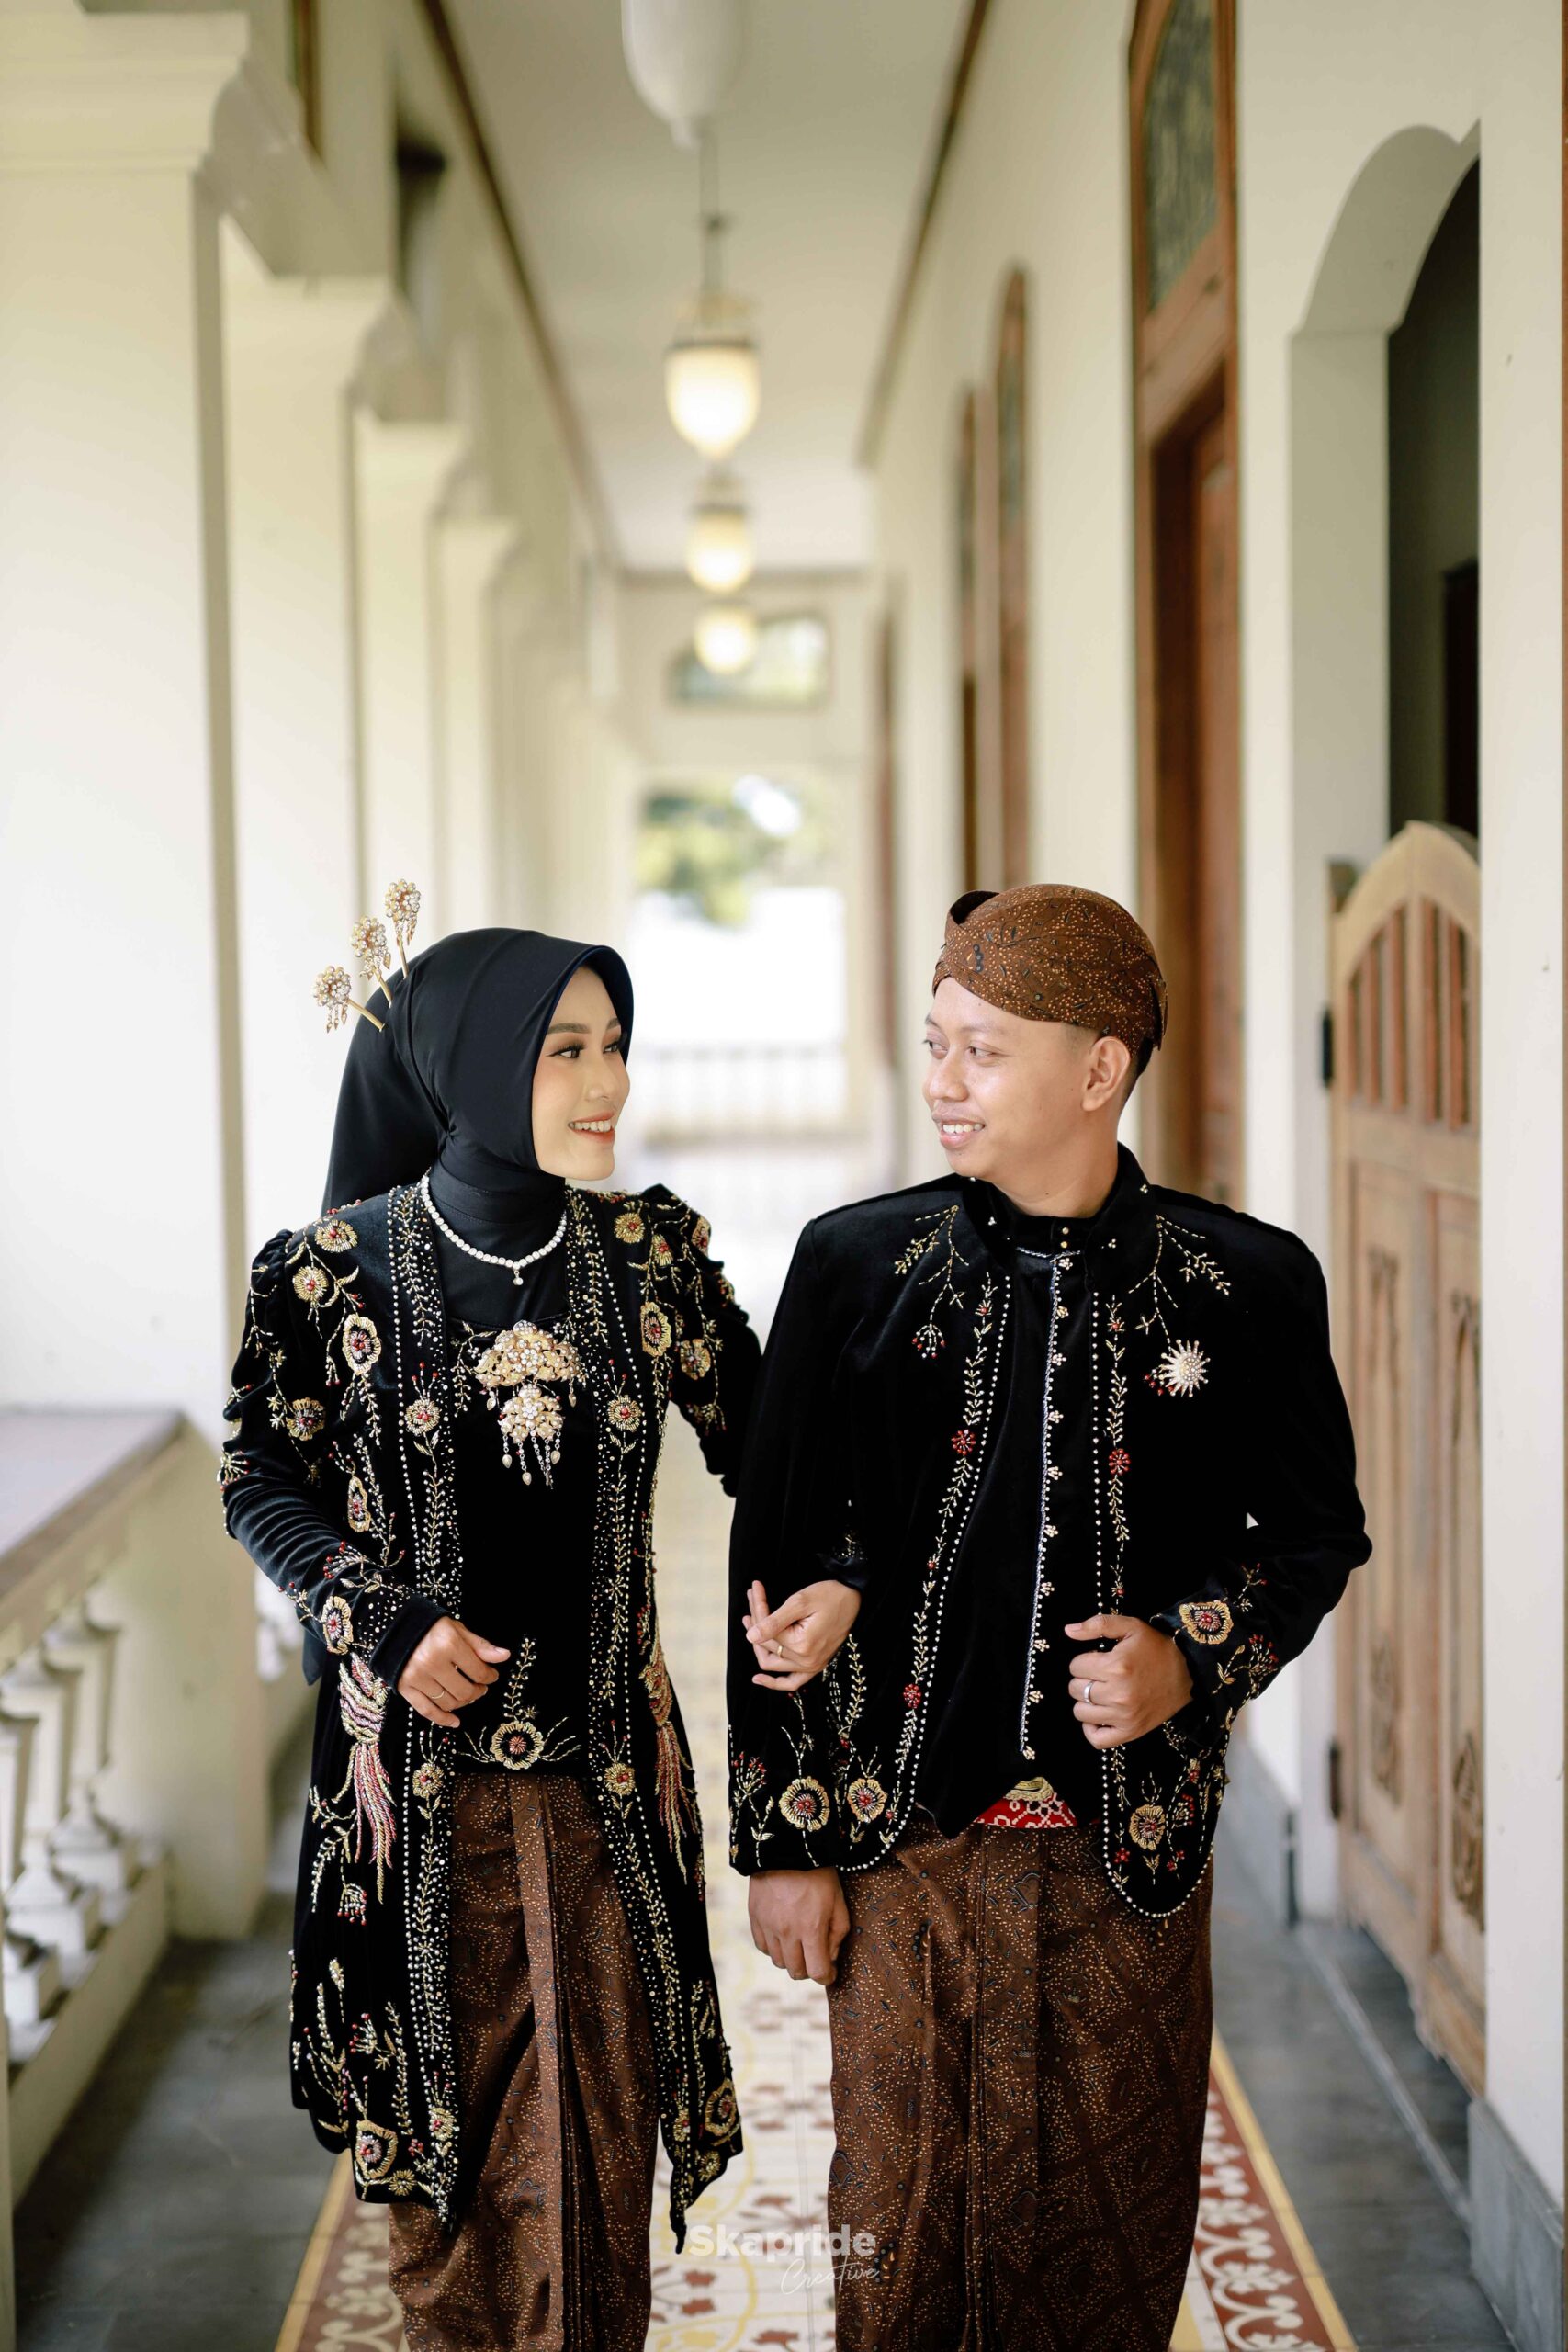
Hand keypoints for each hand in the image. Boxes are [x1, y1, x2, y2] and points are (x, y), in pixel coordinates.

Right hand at [398, 1617, 509, 1728]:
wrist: (393, 1628)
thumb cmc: (429, 1627)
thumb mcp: (457, 1629)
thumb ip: (479, 1645)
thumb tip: (504, 1656)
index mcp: (448, 1644)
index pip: (477, 1671)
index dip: (489, 1676)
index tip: (492, 1676)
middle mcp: (432, 1662)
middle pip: (464, 1690)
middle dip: (478, 1691)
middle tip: (481, 1688)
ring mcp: (417, 1677)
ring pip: (448, 1702)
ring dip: (463, 1702)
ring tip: (468, 1695)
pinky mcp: (405, 1688)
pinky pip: (426, 1710)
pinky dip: (442, 1719)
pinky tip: (455, 1721)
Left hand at [743, 1578, 861, 1689]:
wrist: (853, 1598)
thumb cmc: (829, 1596)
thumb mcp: (800, 1602)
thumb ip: (773, 1621)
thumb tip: (750, 1637)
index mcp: (802, 1644)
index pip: (766, 1631)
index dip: (757, 1608)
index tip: (755, 1588)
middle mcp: (806, 1661)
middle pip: (767, 1646)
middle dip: (756, 1620)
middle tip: (752, 1597)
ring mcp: (812, 1666)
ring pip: (772, 1663)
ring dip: (758, 1644)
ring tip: (750, 1620)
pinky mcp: (816, 1666)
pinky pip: (792, 1682)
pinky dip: (775, 1683)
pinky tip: (758, 1679)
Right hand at [748, 1866, 850, 1985]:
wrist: (786, 1846)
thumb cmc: (818, 1874)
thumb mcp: (838, 1901)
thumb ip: (838, 1934)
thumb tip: (830, 1957)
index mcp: (811, 1928)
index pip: (817, 1972)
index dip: (827, 1976)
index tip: (830, 1971)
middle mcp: (787, 1932)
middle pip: (796, 1971)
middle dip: (809, 1968)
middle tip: (814, 1954)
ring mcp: (768, 1926)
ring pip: (778, 1962)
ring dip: (791, 1958)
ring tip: (798, 1941)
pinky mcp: (755, 1918)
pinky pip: (763, 1947)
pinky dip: (774, 1947)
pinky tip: (782, 1934)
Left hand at [1063, 1612, 1192, 1748]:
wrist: (1187, 1671)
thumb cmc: (1156, 1647)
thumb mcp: (1130, 1626)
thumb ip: (1097, 1624)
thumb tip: (1069, 1631)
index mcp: (1116, 1666)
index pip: (1075, 1666)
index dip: (1084, 1660)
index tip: (1099, 1659)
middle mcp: (1118, 1694)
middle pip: (1076, 1689)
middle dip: (1084, 1678)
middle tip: (1102, 1675)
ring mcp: (1124, 1716)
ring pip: (1080, 1712)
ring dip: (1087, 1701)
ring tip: (1103, 1692)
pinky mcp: (1131, 1732)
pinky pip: (1097, 1739)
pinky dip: (1092, 1729)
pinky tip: (1099, 1715)